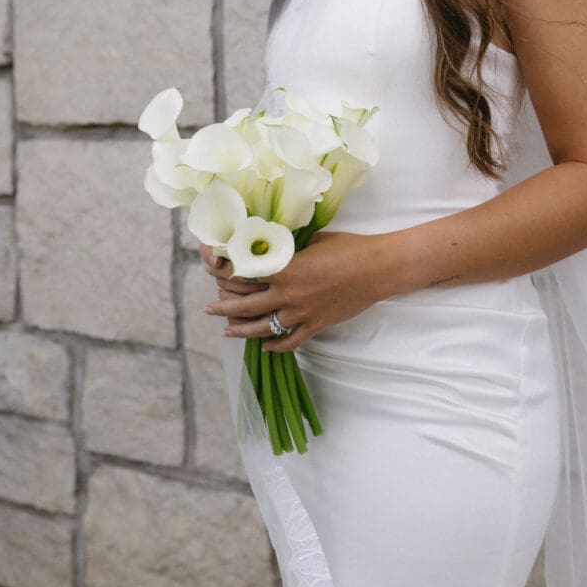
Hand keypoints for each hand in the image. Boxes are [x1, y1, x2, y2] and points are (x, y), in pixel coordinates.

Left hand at [202, 230, 386, 351]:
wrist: (377, 269)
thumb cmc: (347, 248)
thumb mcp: (312, 241)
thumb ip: (288, 249)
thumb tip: (271, 247)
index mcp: (284, 269)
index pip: (244, 275)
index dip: (225, 275)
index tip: (214, 274)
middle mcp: (288, 294)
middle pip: (245, 305)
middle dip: (223, 308)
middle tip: (208, 309)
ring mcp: (301, 313)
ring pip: (262, 328)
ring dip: (241, 330)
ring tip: (227, 331)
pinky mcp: (316, 325)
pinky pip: (290, 341)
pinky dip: (275, 346)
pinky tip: (265, 346)